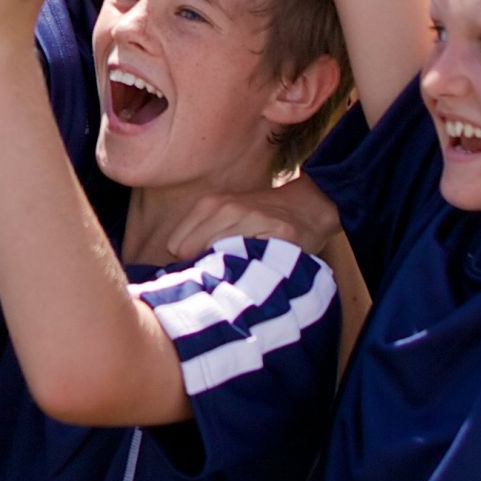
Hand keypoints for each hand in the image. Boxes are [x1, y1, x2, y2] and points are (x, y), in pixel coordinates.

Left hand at [151, 181, 342, 267]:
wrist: (307, 207)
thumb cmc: (261, 221)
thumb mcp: (225, 219)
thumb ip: (198, 239)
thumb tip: (173, 276)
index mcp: (207, 204)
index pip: (175, 246)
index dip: (188, 263)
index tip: (203, 271)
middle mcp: (225, 207)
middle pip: (192, 253)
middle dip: (202, 268)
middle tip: (222, 274)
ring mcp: (250, 217)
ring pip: (218, 258)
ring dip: (225, 272)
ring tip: (241, 271)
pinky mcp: (276, 230)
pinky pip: (252, 259)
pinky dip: (250, 271)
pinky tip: (259, 269)